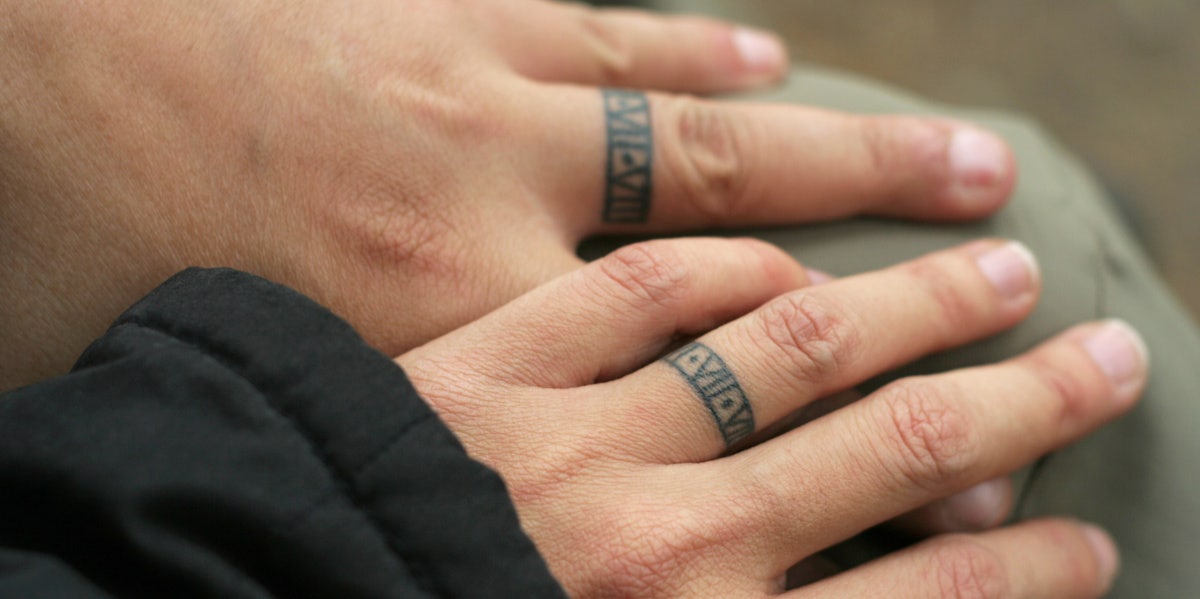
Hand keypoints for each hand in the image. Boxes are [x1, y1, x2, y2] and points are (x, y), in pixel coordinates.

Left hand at [0, 0, 1013, 388]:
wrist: (12, 47)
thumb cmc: (79, 236)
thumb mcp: (242, 391)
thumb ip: (371, 442)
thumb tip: (452, 492)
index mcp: (453, 344)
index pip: (694, 403)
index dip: (838, 428)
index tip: (957, 447)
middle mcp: (503, 226)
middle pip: (755, 254)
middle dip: (907, 268)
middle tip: (1018, 263)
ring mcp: (487, 106)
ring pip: (708, 133)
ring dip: (840, 146)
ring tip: (949, 157)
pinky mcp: (454, 16)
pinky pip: (611, 37)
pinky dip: (699, 50)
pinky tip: (765, 53)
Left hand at [398, 238, 1144, 596]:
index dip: (1021, 572)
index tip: (1082, 539)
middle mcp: (659, 540)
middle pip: (886, 452)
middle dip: (1014, 405)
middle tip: (1099, 355)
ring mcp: (570, 435)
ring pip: (785, 346)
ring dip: (907, 306)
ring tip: (997, 264)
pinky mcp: (479, 361)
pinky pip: (638, 290)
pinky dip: (732, 265)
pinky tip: (791, 249)